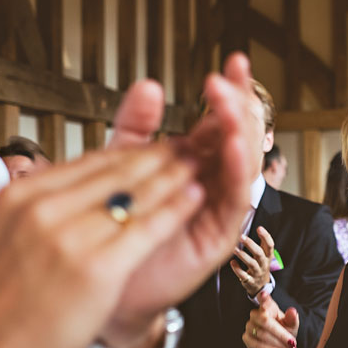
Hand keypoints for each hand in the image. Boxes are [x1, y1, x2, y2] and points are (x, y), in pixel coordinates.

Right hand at [0, 143, 204, 347]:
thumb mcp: (7, 237)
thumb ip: (39, 209)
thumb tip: (69, 191)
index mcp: (23, 197)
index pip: (92, 161)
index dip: (133, 152)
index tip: (158, 144)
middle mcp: (45, 210)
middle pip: (118, 171)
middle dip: (161, 156)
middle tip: (190, 145)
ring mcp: (71, 238)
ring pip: (137, 194)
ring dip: (176, 174)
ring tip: (201, 162)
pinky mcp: (97, 268)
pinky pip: (148, 228)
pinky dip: (176, 208)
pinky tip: (196, 198)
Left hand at [103, 53, 258, 346]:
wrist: (105, 285)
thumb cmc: (118, 229)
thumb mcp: (123, 164)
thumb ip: (137, 127)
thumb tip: (149, 84)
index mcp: (195, 162)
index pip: (221, 120)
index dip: (230, 91)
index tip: (235, 62)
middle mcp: (213, 181)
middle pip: (239, 136)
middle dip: (237, 105)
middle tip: (225, 81)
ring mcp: (220, 207)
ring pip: (243, 164)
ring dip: (240, 132)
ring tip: (230, 106)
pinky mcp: (220, 235)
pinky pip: (236, 199)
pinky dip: (238, 171)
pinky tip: (234, 147)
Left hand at [230, 226, 274, 295]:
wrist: (261, 285)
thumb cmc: (260, 265)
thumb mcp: (264, 255)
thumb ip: (261, 243)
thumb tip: (254, 227)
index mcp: (268, 256)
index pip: (270, 245)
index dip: (265, 236)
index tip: (259, 228)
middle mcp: (264, 264)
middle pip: (259, 253)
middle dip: (250, 244)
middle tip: (241, 236)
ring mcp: (257, 273)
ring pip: (252, 264)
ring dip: (243, 255)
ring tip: (234, 249)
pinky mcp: (250, 281)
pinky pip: (243, 275)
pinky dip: (237, 269)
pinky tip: (232, 262)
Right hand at [243, 291, 298, 347]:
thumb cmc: (286, 333)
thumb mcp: (292, 326)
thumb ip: (292, 319)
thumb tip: (293, 311)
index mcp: (269, 307)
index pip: (265, 301)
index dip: (263, 298)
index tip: (264, 295)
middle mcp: (256, 314)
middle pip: (265, 320)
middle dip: (280, 333)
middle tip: (292, 342)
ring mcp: (250, 326)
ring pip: (261, 334)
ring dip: (277, 343)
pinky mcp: (246, 338)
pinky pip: (257, 345)